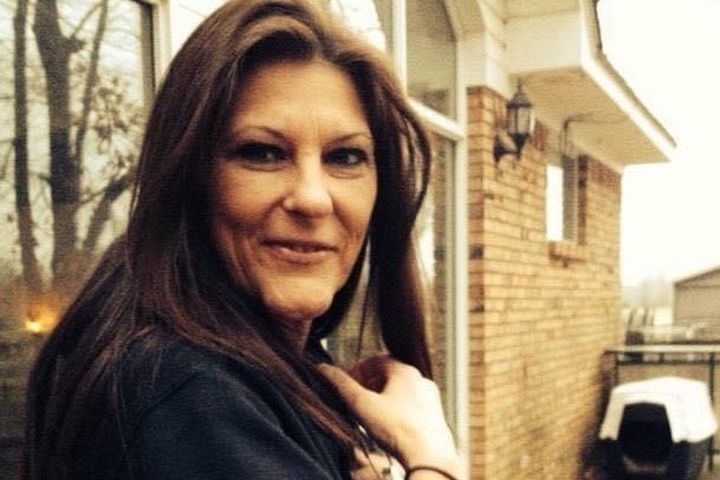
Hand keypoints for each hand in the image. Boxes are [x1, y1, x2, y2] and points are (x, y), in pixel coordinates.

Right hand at [318, 356, 459, 474]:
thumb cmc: (399, 430)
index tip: (348, 383)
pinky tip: (389, 426)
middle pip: (389, 374)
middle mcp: (421, 380)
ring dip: (383, 397)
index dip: (358, 369)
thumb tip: (323, 369)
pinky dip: (398, 410)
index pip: (376, 359)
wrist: (429, 457)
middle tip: (356, 398)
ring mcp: (430, 398)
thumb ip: (341, 385)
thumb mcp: (362, 405)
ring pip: (401, 391)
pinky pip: (412, 406)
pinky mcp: (435, 416)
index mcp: (405, 371)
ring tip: (370, 414)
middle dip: (369, 384)